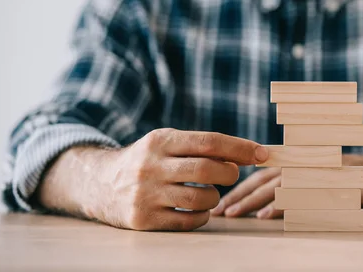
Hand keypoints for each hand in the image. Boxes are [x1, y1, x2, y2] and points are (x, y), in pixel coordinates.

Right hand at [38, 128, 267, 230]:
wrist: (98, 184)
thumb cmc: (146, 161)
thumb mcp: (165, 144)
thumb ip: (199, 146)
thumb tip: (247, 153)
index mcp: (160, 140)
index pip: (209, 141)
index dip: (240, 147)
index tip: (263, 154)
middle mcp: (151, 165)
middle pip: (208, 169)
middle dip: (230, 173)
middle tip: (232, 175)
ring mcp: (145, 194)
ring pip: (201, 198)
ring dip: (215, 198)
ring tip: (211, 194)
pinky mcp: (143, 220)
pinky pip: (188, 221)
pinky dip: (202, 217)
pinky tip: (198, 211)